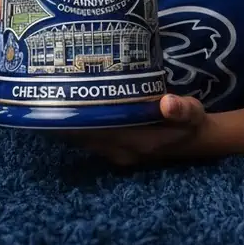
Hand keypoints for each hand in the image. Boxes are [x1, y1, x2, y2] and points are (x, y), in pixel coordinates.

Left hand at [62, 93, 207, 166]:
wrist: (196, 142)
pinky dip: (78, 126)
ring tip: (50, 97)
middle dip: (65, 118)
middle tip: (46, 91)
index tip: (55, 100)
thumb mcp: (193, 114)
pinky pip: (90, 139)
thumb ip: (182, 109)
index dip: (74, 119)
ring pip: (84, 139)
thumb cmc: (191, 124)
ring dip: (69, 123)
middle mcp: (120, 151)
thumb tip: (168, 103)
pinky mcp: (116, 149)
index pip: (95, 132)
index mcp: (135, 143)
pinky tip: (69, 108)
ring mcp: (116, 153)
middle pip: (82, 136)